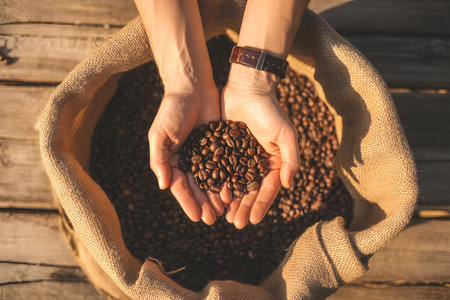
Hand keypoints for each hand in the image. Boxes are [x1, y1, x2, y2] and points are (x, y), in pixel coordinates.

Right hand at [148, 85, 223, 224]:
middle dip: (204, 204)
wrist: (192, 87)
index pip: (180, 186)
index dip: (188, 202)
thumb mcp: (159, 134)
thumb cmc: (172, 109)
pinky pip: (225, 165)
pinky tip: (235, 191)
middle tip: (213, 219)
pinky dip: (229, 179)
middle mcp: (189, 160)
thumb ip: (159, 160)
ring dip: (216, 196)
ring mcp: (205, 154)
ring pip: (212, 180)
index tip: (196, 217)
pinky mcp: (220, 145)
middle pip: (197, 187)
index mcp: (173, 160)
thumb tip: (164, 186)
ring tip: (224, 211)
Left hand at [221, 65, 299, 228]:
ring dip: (231, 202)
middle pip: (250, 191)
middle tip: (236, 224)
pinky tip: (213, 197)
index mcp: (272, 162)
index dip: (261, 205)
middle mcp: (256, 163)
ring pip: (234, 184)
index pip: (267, 188)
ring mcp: (239, 158)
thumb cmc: (270, 111)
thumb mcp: (285, 135)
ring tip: (224, 217)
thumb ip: (290, 160)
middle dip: (244, 208)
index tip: (252, 220)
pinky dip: (218, 184)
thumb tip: (289, 185)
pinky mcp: (224, 150)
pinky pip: (220, 171)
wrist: (248, 88)